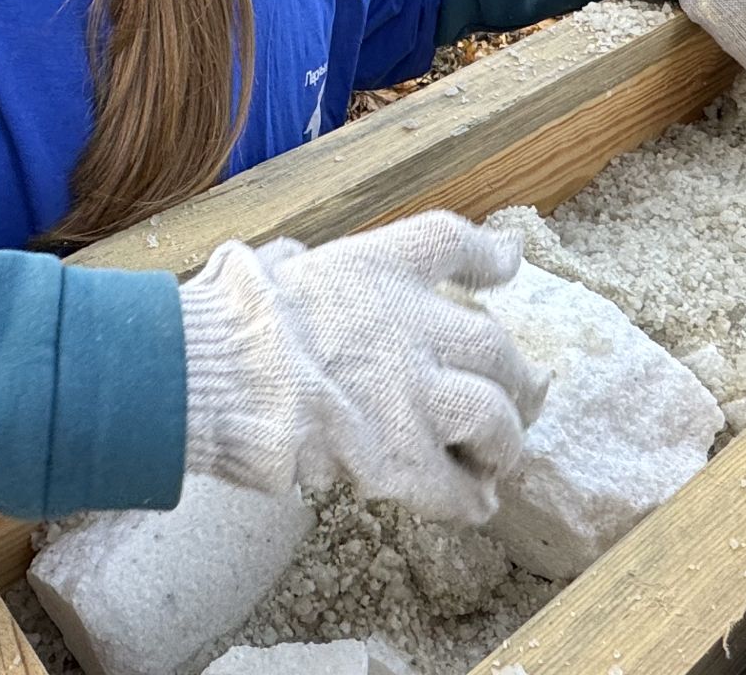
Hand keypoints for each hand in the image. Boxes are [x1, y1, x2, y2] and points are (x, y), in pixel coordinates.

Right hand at [179, 211, 546, 525]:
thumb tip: (286, 259)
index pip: (449, 242)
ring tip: (498, 458)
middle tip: (521, 392)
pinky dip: (468, 500)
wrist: (224, 373)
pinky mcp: (402, 458)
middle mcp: (413, 326)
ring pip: (495, 419)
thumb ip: (292, 262)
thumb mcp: (265, 265)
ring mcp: (415, 394)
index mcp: (375, 270)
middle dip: (515, 375)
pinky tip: (473, 505)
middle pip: (497, 346)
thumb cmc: (231, 315)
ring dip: (503, 443)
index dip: (486, 254)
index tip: (508, 262)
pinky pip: (455, 488)